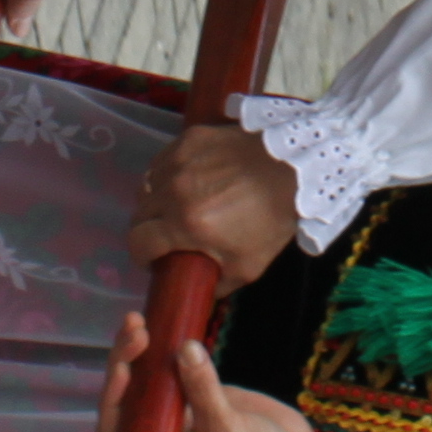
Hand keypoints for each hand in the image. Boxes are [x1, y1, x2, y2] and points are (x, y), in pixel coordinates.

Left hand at [98, 310, 369, 431]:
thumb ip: (203, 390)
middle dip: (126, 361)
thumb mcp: (228, 430)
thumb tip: (183, 348)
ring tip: (139, 321)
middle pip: (127, 395)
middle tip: (137, 328)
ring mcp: (179, 410)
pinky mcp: (197, 391)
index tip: (124, 368)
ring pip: (145, 377)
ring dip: (139, 350)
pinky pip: (173, 367)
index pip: (116, 427)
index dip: (113, 397)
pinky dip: (165, 346)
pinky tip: (163, 325)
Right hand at [130, 120, 305, 283]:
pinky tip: (185, 181)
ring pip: (147, 185)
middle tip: (165, 235)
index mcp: (184, 223)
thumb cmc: (271, 219)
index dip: (142, 256)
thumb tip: (201, 294)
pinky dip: (166, 174)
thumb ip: (217, 286)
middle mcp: (173, 189)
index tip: (153, 259)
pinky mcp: (189, 138)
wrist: (294, 168)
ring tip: (174, 207)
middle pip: (138, 213)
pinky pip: (163, 160)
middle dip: (147, 230)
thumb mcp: (248, 266)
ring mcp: (179, 159)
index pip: (137, 242)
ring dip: (154, 200)